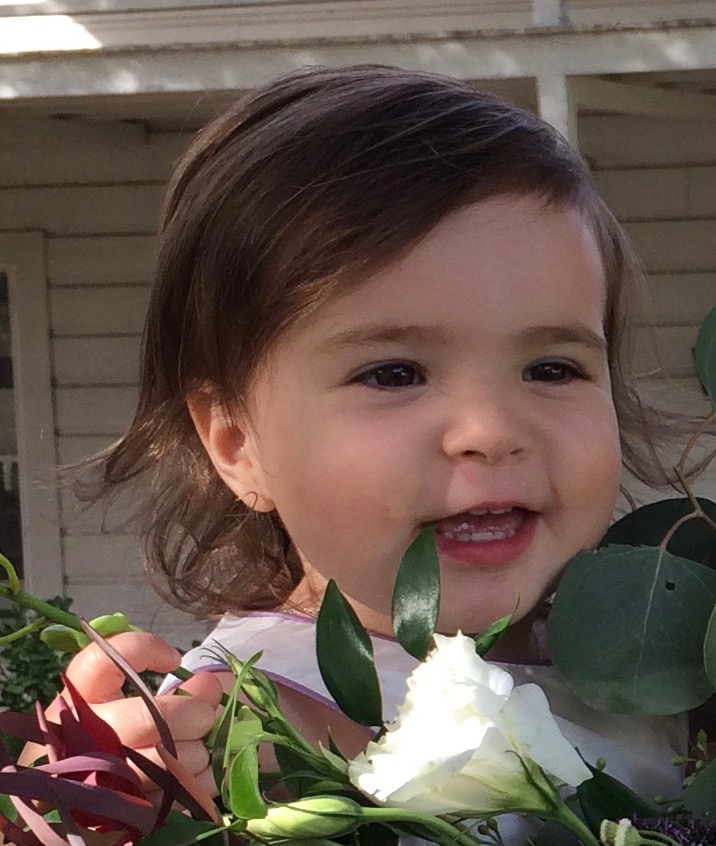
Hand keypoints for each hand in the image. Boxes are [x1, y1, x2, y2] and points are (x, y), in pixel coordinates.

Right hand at [48, 632, 222, 800]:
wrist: (94, 792)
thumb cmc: (120, 734)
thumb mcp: (137, 702)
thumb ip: (177, 691)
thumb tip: (210, 686)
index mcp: (77, 701)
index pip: (102, 661)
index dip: (145, 650)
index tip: (173, 659)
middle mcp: (81, 738)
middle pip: (148, 718)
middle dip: (192, 714)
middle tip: (206, 714)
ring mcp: (97, 780)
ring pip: (165, 762)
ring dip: (199, 751)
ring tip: (204, 743)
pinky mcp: (118, 813)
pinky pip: (173, 795)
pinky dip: (199, 780)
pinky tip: (203, 769)